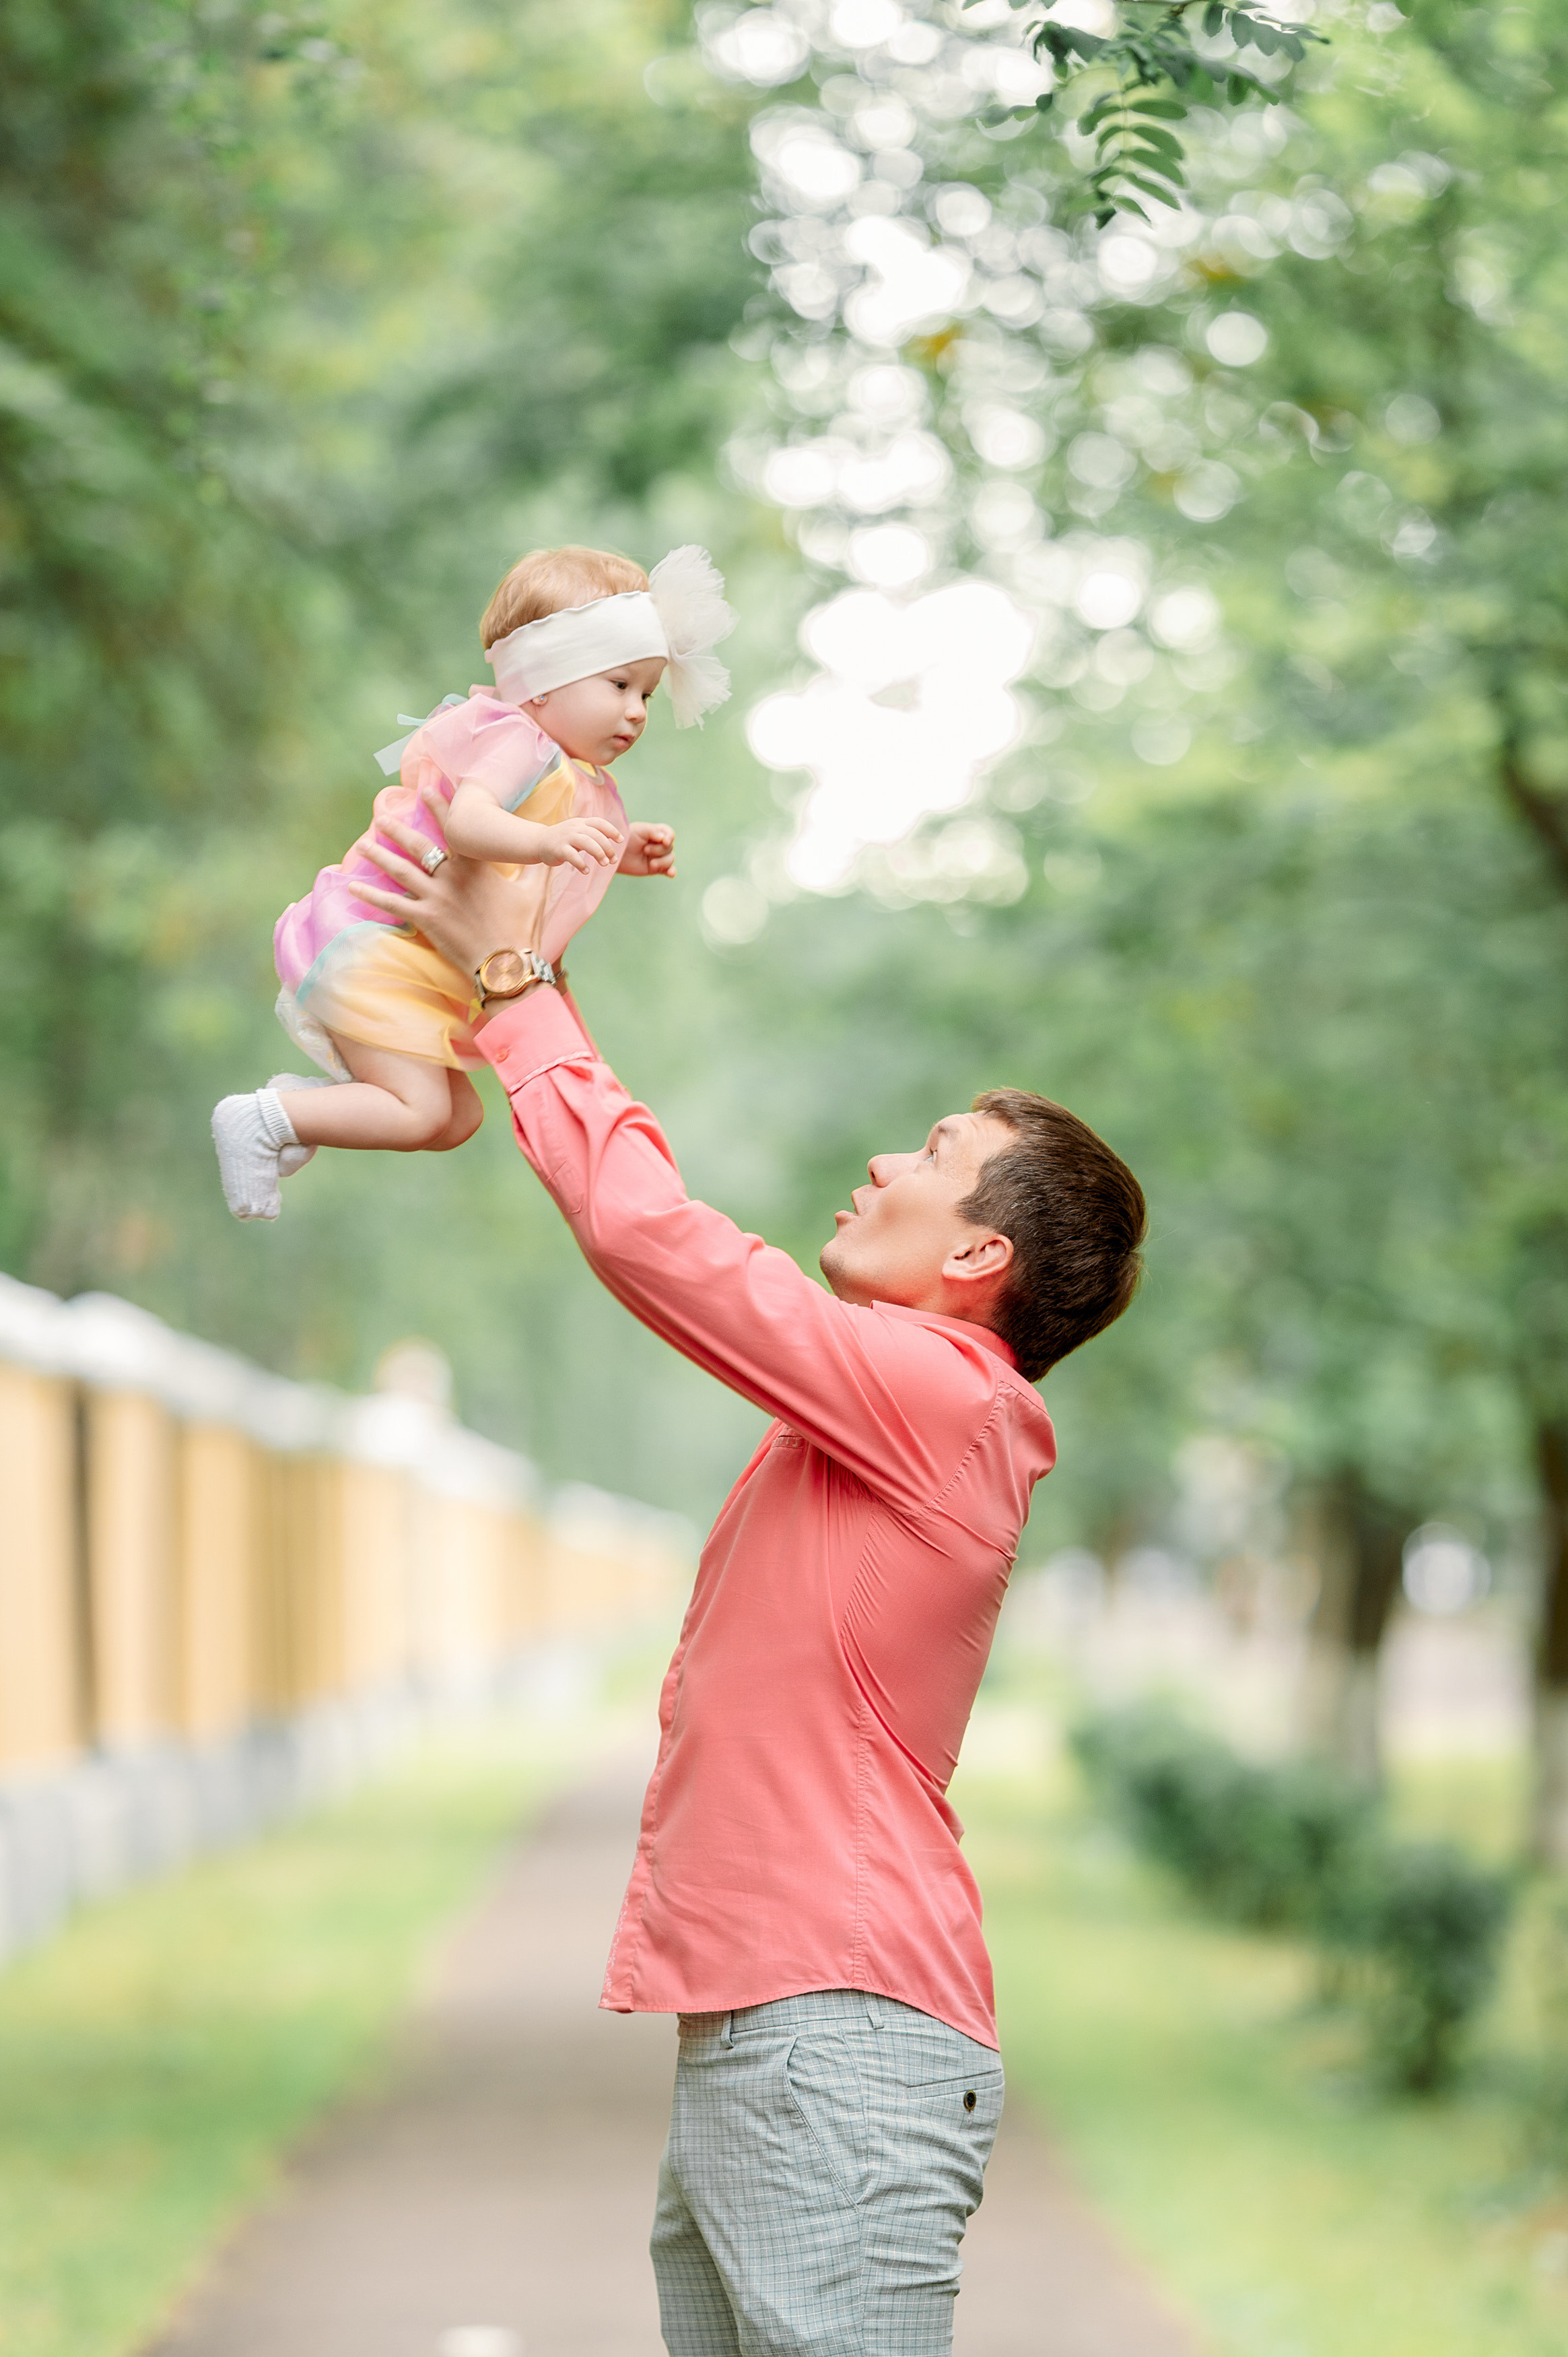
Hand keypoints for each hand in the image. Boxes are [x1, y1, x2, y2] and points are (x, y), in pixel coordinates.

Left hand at [354, 797, 542, 978]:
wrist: (507, 963)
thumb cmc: (522, 928)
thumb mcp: (535, 892)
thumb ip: (539, 868)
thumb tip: (554, 852)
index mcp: (476, 866)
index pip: (454, 829)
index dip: (438, 807)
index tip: (423, 789)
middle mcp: (452, 876)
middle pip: (419, 846)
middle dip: (398, 828)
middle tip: (380, 815)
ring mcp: (436, 897)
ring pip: (401, 870)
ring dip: (379, 855)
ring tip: (363, 843)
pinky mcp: (426, 920)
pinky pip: (392, 904)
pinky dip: (371, 895)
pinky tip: (353, 886)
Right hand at [541, 815, 624, 873]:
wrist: (538, 842)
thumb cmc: (563, 840)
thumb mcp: (578, 833)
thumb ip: (592, 836)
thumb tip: (611, 843)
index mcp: (581, 823)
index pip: (600, 823)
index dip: (612, 830)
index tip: (620, 841)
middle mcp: (575, 828)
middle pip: (596, 834)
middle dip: (607, 847)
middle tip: (613, 860)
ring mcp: (566, 837)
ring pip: (587, 842)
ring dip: (598, 853)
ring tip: (605, 864)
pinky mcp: (558, 849)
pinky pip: (572, 856)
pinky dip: (581, 864)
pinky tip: (586, 871)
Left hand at [618, 821, 676, 877]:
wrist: (615, 853)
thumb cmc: (626, 838)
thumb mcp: (639, 830)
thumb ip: (653, 831)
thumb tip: (667, 840)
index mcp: (657, 833)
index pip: (670, 834)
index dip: (670, 837)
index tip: (665, 841)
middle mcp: (659, 845)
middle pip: (670, 847)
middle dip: (659, 850)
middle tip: (645, 850)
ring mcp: (658, 857)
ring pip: (670, 859)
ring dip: (663, 861)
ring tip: (652, 864)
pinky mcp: (656, 869)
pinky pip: (668, 871)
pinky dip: (671, 872)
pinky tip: (671, 873)